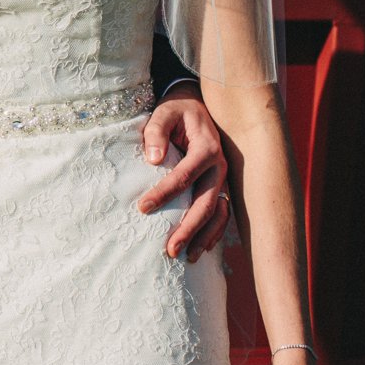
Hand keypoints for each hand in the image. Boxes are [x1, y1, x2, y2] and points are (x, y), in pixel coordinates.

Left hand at [137, 82, 229, 260]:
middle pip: (206, 203)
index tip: (142, 208)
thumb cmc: (178, 112)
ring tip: (188, 258)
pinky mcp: (221, 186)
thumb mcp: (165, 113)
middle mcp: (220, 166)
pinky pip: (222, 213)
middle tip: (170, 250)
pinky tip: (202, 249)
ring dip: (204, 237)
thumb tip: (154, 160)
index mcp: (207, 148)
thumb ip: (156, 132)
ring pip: (218, 213)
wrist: (198, 107)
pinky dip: (214, 233)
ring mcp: (223, 178)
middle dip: (189, 228)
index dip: (163, 193)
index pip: (184, 176)